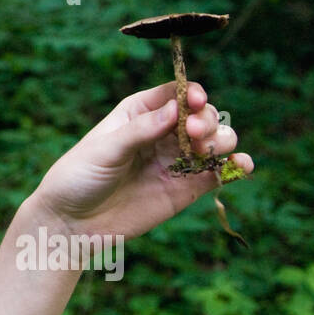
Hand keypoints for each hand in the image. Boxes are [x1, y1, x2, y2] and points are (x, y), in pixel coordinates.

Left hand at [32, 80, 253, 239]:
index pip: (176, 92)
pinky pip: (216, 174)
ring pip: (214, 141)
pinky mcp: (185, 189)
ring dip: (221, 140)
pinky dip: (234, 167)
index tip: (196, 102)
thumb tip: (176, 108)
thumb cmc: (79, 176)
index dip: (192, 93)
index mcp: (139, 113)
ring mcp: (175, 160)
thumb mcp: (105, 148)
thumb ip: (141, 130)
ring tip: (208, 151)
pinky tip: (241, 165)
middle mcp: (162, 133)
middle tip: (193, 136)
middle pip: (201, 115)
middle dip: (205, 120)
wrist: (72, 222)